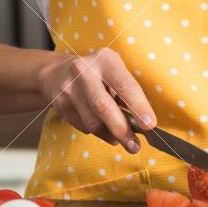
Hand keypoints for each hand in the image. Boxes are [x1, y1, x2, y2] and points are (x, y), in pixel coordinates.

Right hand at [37, 48, 154, 152]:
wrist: (58, 73)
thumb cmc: (97, 74)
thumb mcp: (114, 72)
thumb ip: (127, 93)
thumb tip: (141, 124)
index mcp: (105, 60)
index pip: (125, 85)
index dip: (138, 106)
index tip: (150, 125)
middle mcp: (84, 71)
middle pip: (104, 107)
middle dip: (122, 130)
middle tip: (134, 146)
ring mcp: (68, 88)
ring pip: (92, 123)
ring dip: (109, 135)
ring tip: (118, 137)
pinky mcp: (59, 104)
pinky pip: (82, 127)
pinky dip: (95, 132)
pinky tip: (98, 123)